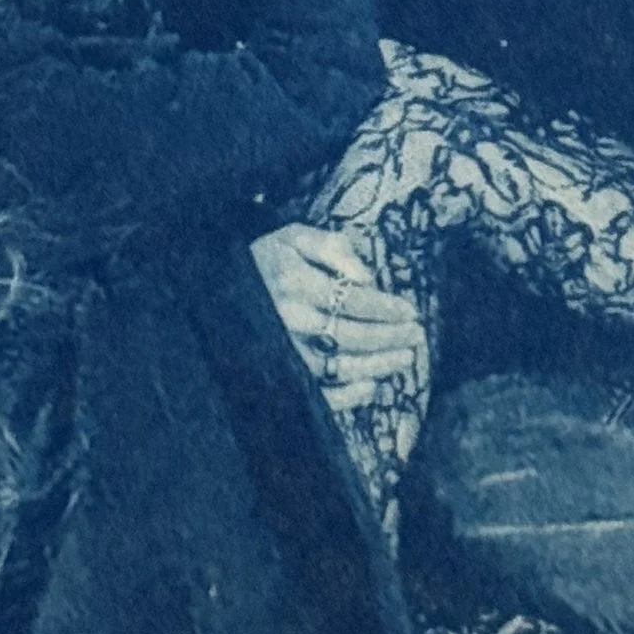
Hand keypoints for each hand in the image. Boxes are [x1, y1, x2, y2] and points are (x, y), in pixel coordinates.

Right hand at [249, 224, 425, 411]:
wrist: (216, 287)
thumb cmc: (265, 258)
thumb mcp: (293, 236)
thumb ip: (332, 247)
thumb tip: (366, 276)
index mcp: (294, 283)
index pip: (352, 300)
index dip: (386, 308)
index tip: (411, 311)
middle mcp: (288, 320)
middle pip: (350, 334)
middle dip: (389, 337)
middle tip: (417, 336)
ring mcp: (281, 352)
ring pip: (337, 366)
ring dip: (376, 366)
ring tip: (406, 360)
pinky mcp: (276, 374)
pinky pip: (314, 394)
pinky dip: (344, 396)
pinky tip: (370, 387)